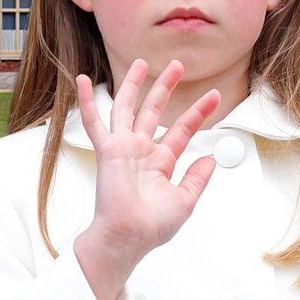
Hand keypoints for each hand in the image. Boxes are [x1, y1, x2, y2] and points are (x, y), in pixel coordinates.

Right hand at [71, 59, 220, 299]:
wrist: (129, 237)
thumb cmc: (151, 226)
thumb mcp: (185, 200)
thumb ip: (198, 177)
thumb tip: (211, 158)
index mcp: (161, 162)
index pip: (182, 129)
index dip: (198, 111)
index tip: (214, 94)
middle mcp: (141, 151)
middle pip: (154, 110)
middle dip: (164, 87)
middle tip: (176, 65)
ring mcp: (123, 148)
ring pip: (127, 108)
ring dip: (133, 85)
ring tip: (141, 62)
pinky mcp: (108, 151)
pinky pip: (95, 122)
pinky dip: (89, 101)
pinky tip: (84, 81)